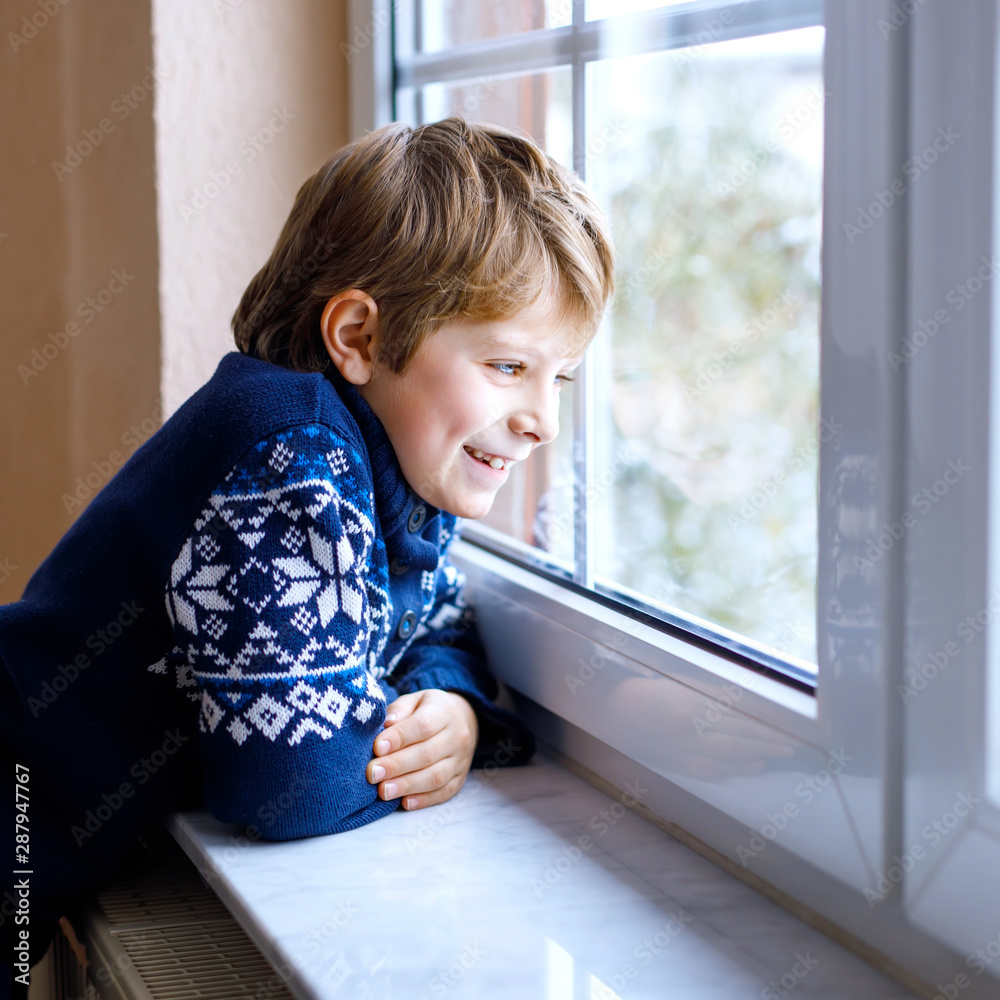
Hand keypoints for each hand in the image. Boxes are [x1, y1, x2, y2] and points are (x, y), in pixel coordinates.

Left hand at [366, 689, 478, 809]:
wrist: (464, 719)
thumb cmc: (430, 710)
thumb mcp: (416, 700)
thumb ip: (399, 710)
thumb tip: (385, 724)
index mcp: (444, 712)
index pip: (422, 725)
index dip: (399, 738)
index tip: (377, 747)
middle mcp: (456, 736)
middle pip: (427, 754)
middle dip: (397, 766)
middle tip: (373, 773)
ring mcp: (460, 760)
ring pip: (436, 777)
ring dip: (407, 786)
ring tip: (383, 791)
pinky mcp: (460, 778)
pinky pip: (444, 792)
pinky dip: (424, 800)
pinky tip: (405, 802)